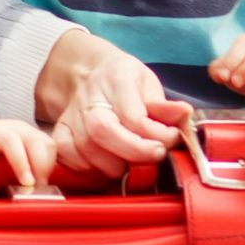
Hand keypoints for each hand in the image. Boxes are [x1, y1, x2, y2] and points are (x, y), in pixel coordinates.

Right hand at [0, 116, 56, 194]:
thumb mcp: (10, 157)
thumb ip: (24, 168)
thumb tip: (42, 195)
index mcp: (23, 133)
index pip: (47, 144)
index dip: (50, 165)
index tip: (45, 185)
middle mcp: (9, 129)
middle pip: (34, 139)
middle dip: (41, 163)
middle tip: (40, 186)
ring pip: (10, 140)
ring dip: (21, 163)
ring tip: (24, 184)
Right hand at [39, 34, 187, 172]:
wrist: (88, 75)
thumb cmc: (124, 83)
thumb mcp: (148, 84)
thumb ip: (165, 106)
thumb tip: (185, 115)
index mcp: (116, 79)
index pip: (133, 116)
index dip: (156, 134)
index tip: (171, 140)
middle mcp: (89, 98)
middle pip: (104, 132)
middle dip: (134, 152)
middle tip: (154, 156)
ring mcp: (71, 116)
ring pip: (87, 150)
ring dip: (115, 165)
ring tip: (133, 162)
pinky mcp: (60, 133)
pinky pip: (70, 159)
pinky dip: (90, 169)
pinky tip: (108, 164)